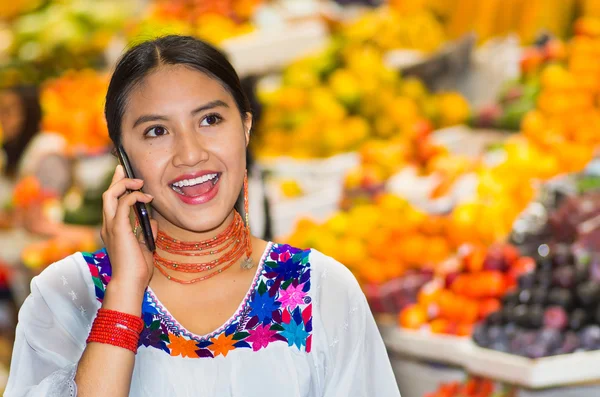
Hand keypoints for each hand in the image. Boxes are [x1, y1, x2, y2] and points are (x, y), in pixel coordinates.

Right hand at [101, 165, 156, 295]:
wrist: (130, 282)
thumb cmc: (137, 269)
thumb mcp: (145, 246)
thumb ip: (147, 232)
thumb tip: (153, 221)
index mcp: (113, 230)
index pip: (112, 204)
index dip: (118, 189)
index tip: (129, 180)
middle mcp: (108, 226)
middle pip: (107, 195)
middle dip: (116, 180)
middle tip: (124, 169)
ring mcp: (111, 226)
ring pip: (110, 195)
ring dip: (124, 184)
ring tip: (139, 181)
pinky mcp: (118, 228)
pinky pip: (123, 203)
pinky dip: (134, 196)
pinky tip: (146, 197)